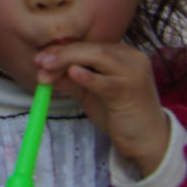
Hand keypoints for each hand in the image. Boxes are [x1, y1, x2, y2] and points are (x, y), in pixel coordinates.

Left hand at [34, 42, 169, 176]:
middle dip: (62, 54)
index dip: (62, 50)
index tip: (39, 57)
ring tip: (46, 68)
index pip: (88, 46)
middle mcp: (130, 57)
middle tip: (39, 61)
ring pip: (97, 57)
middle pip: (90, 48)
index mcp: (121, 54)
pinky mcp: (131, 90)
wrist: (148, 140)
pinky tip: (72, 73)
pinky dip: (88, 77)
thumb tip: (43, 70)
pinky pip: (105, 81)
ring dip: (67, 60)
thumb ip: (71, 80)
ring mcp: (133, 72)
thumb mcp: (90, 94)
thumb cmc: (119, 114)